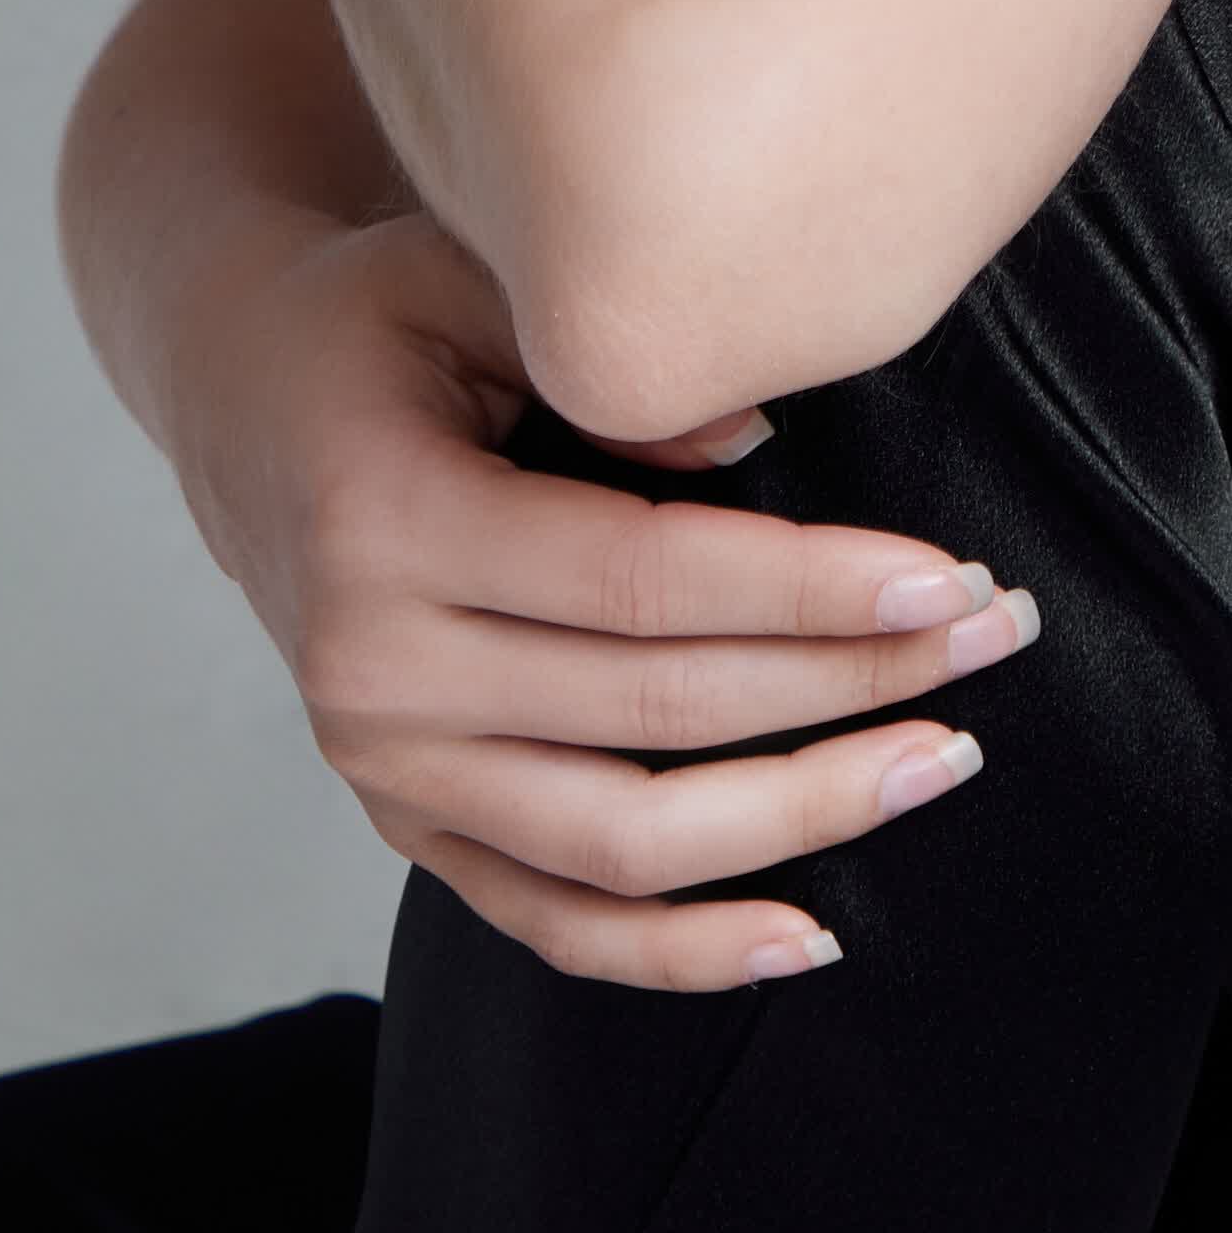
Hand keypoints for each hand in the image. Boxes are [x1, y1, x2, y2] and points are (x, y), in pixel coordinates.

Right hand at [178, 202, 1038, 990]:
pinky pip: (554, 921)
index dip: (804, 587)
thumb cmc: (380, 316)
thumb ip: (606, 362)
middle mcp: (373, 670)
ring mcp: (383, 771)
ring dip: (800, 815)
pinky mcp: (407, 825)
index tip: (943, 578)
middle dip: (845, 682)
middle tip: (990, 640)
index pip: (639, 582)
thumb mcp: (470, 280)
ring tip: (940, 760)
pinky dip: (678, 951)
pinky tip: (806, 935)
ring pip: (623, 843)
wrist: (241, 394)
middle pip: (654, 712)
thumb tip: (759, 440)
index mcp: (387, 523)